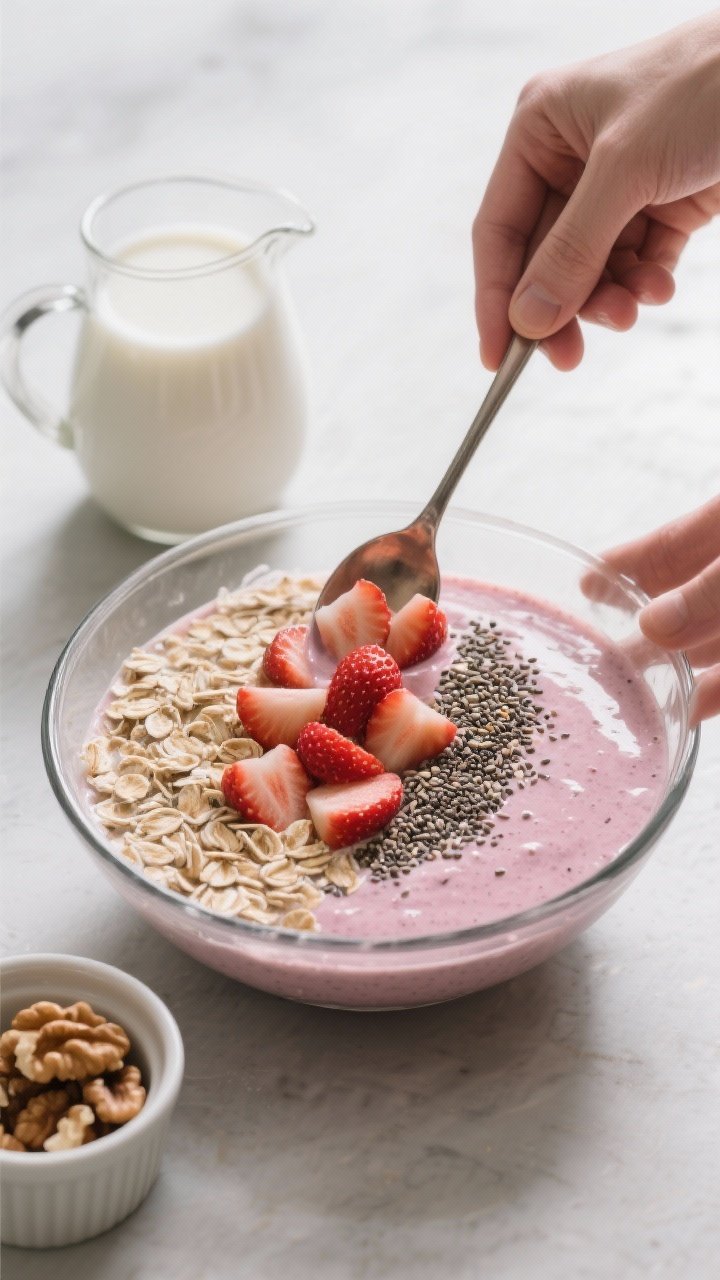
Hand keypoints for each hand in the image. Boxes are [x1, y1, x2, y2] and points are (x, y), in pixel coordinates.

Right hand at [472, 13, 719, 369]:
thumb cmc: (703, 85)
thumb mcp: (625, 169)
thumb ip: (572, 249)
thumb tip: (528, 320)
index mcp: (541, 129)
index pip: (499, 230)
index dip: (496, 297)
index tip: (499, 357)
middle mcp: (570, 159)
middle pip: (543, 259)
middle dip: (561, 306)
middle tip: (568, 356)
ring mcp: (616, 185)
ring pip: (590, 270)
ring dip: (607, 300)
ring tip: (631, 311)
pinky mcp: (660, 205)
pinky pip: (635, 265)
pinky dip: (642, 285)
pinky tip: (658, 287)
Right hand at [601, 496, 719, 723]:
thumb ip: (710, 590)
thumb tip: (652, 626)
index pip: (674, 544)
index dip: (629, 563)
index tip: (587, 584)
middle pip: (686, 595)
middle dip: (645, 621)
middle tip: (601, 650)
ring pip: (711, 638)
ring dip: (677, 661)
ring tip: (634, 686)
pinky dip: (717, 690)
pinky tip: (692, 709)